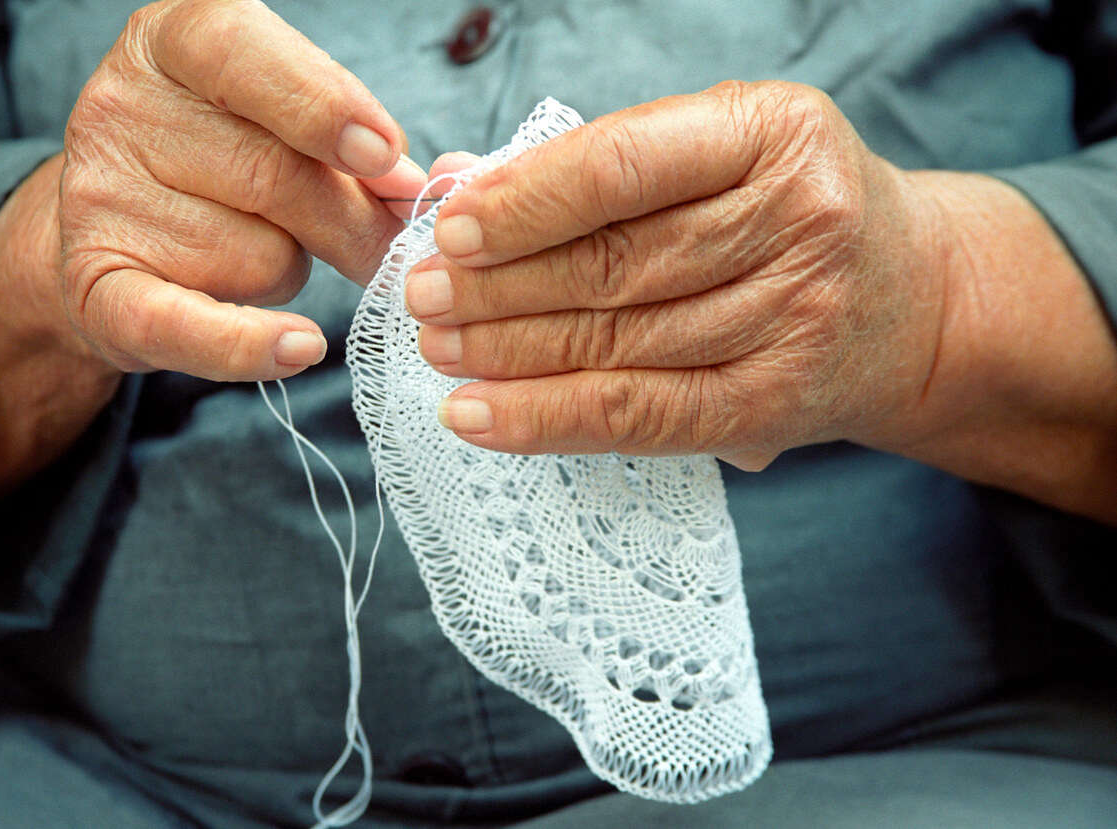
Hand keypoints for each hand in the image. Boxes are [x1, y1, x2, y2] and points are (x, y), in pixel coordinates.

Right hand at [59, 0, 425, 380]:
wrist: (118, 234)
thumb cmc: (220, 164)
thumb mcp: (277, 123)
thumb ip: (342, 144)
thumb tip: (407, 191)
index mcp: (171, 42)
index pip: (246, 58)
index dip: (324, 107)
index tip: (385, 157)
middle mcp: (120, 110)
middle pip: (272, 173)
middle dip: (352, 222)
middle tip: (386, 249)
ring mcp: (98, 200)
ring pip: (258, 254)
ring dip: (291, 270)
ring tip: (258, 251)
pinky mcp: (95, 288)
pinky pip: (185, 326)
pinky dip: (250, 345)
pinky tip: (298, 347)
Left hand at [407, 82, 945, 468]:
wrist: (914, 297)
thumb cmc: (782, 209)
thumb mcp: (711, 153)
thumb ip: (590, 166)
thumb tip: (456, 185)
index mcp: (773, 131)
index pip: (626, 166)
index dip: (526, 203)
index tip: (448, 229)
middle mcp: (799, 219)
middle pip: (616, 264)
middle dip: (500, 287)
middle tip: (420, 298)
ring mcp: (795, 318)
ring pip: (620, 344)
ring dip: (509, 354)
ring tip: (438, 350)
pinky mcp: (776, 401)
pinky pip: (643, 417)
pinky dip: (549, 420)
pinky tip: (477, 417)